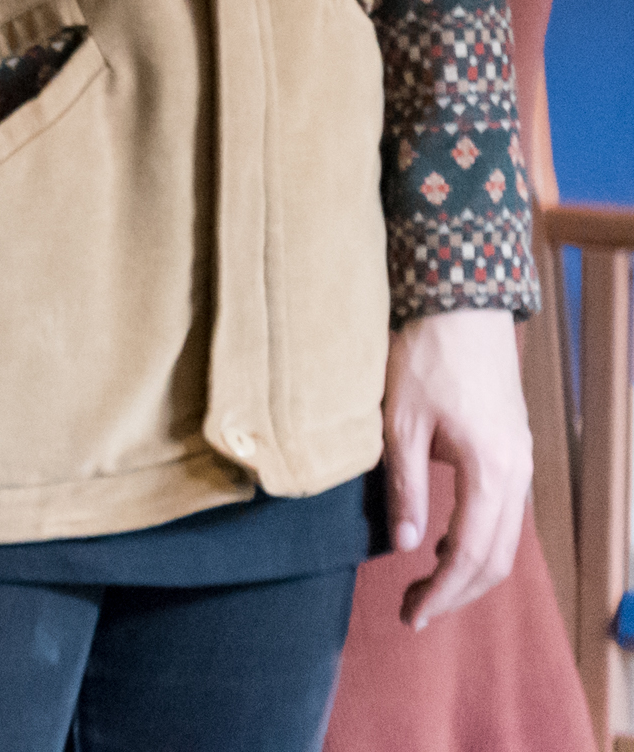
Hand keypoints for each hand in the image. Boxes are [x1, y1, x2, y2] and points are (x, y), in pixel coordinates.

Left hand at [383, 308, 529, 628]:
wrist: (462, 307)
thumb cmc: (425, 357)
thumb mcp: (399, 422)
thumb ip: (405, 487)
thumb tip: (407, 546)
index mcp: (492, 471)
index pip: (472, 554)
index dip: (443, 592)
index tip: (411, 615)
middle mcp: (518, 475)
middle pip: (496, 558)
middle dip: (456, 592)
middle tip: (413, 613)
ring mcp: (522, 463)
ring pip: (505, 539)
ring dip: (469, 569)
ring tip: (425, 586)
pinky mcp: (514, 452)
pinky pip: (504, 514)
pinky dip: (478, 540)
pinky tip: (443, 542)